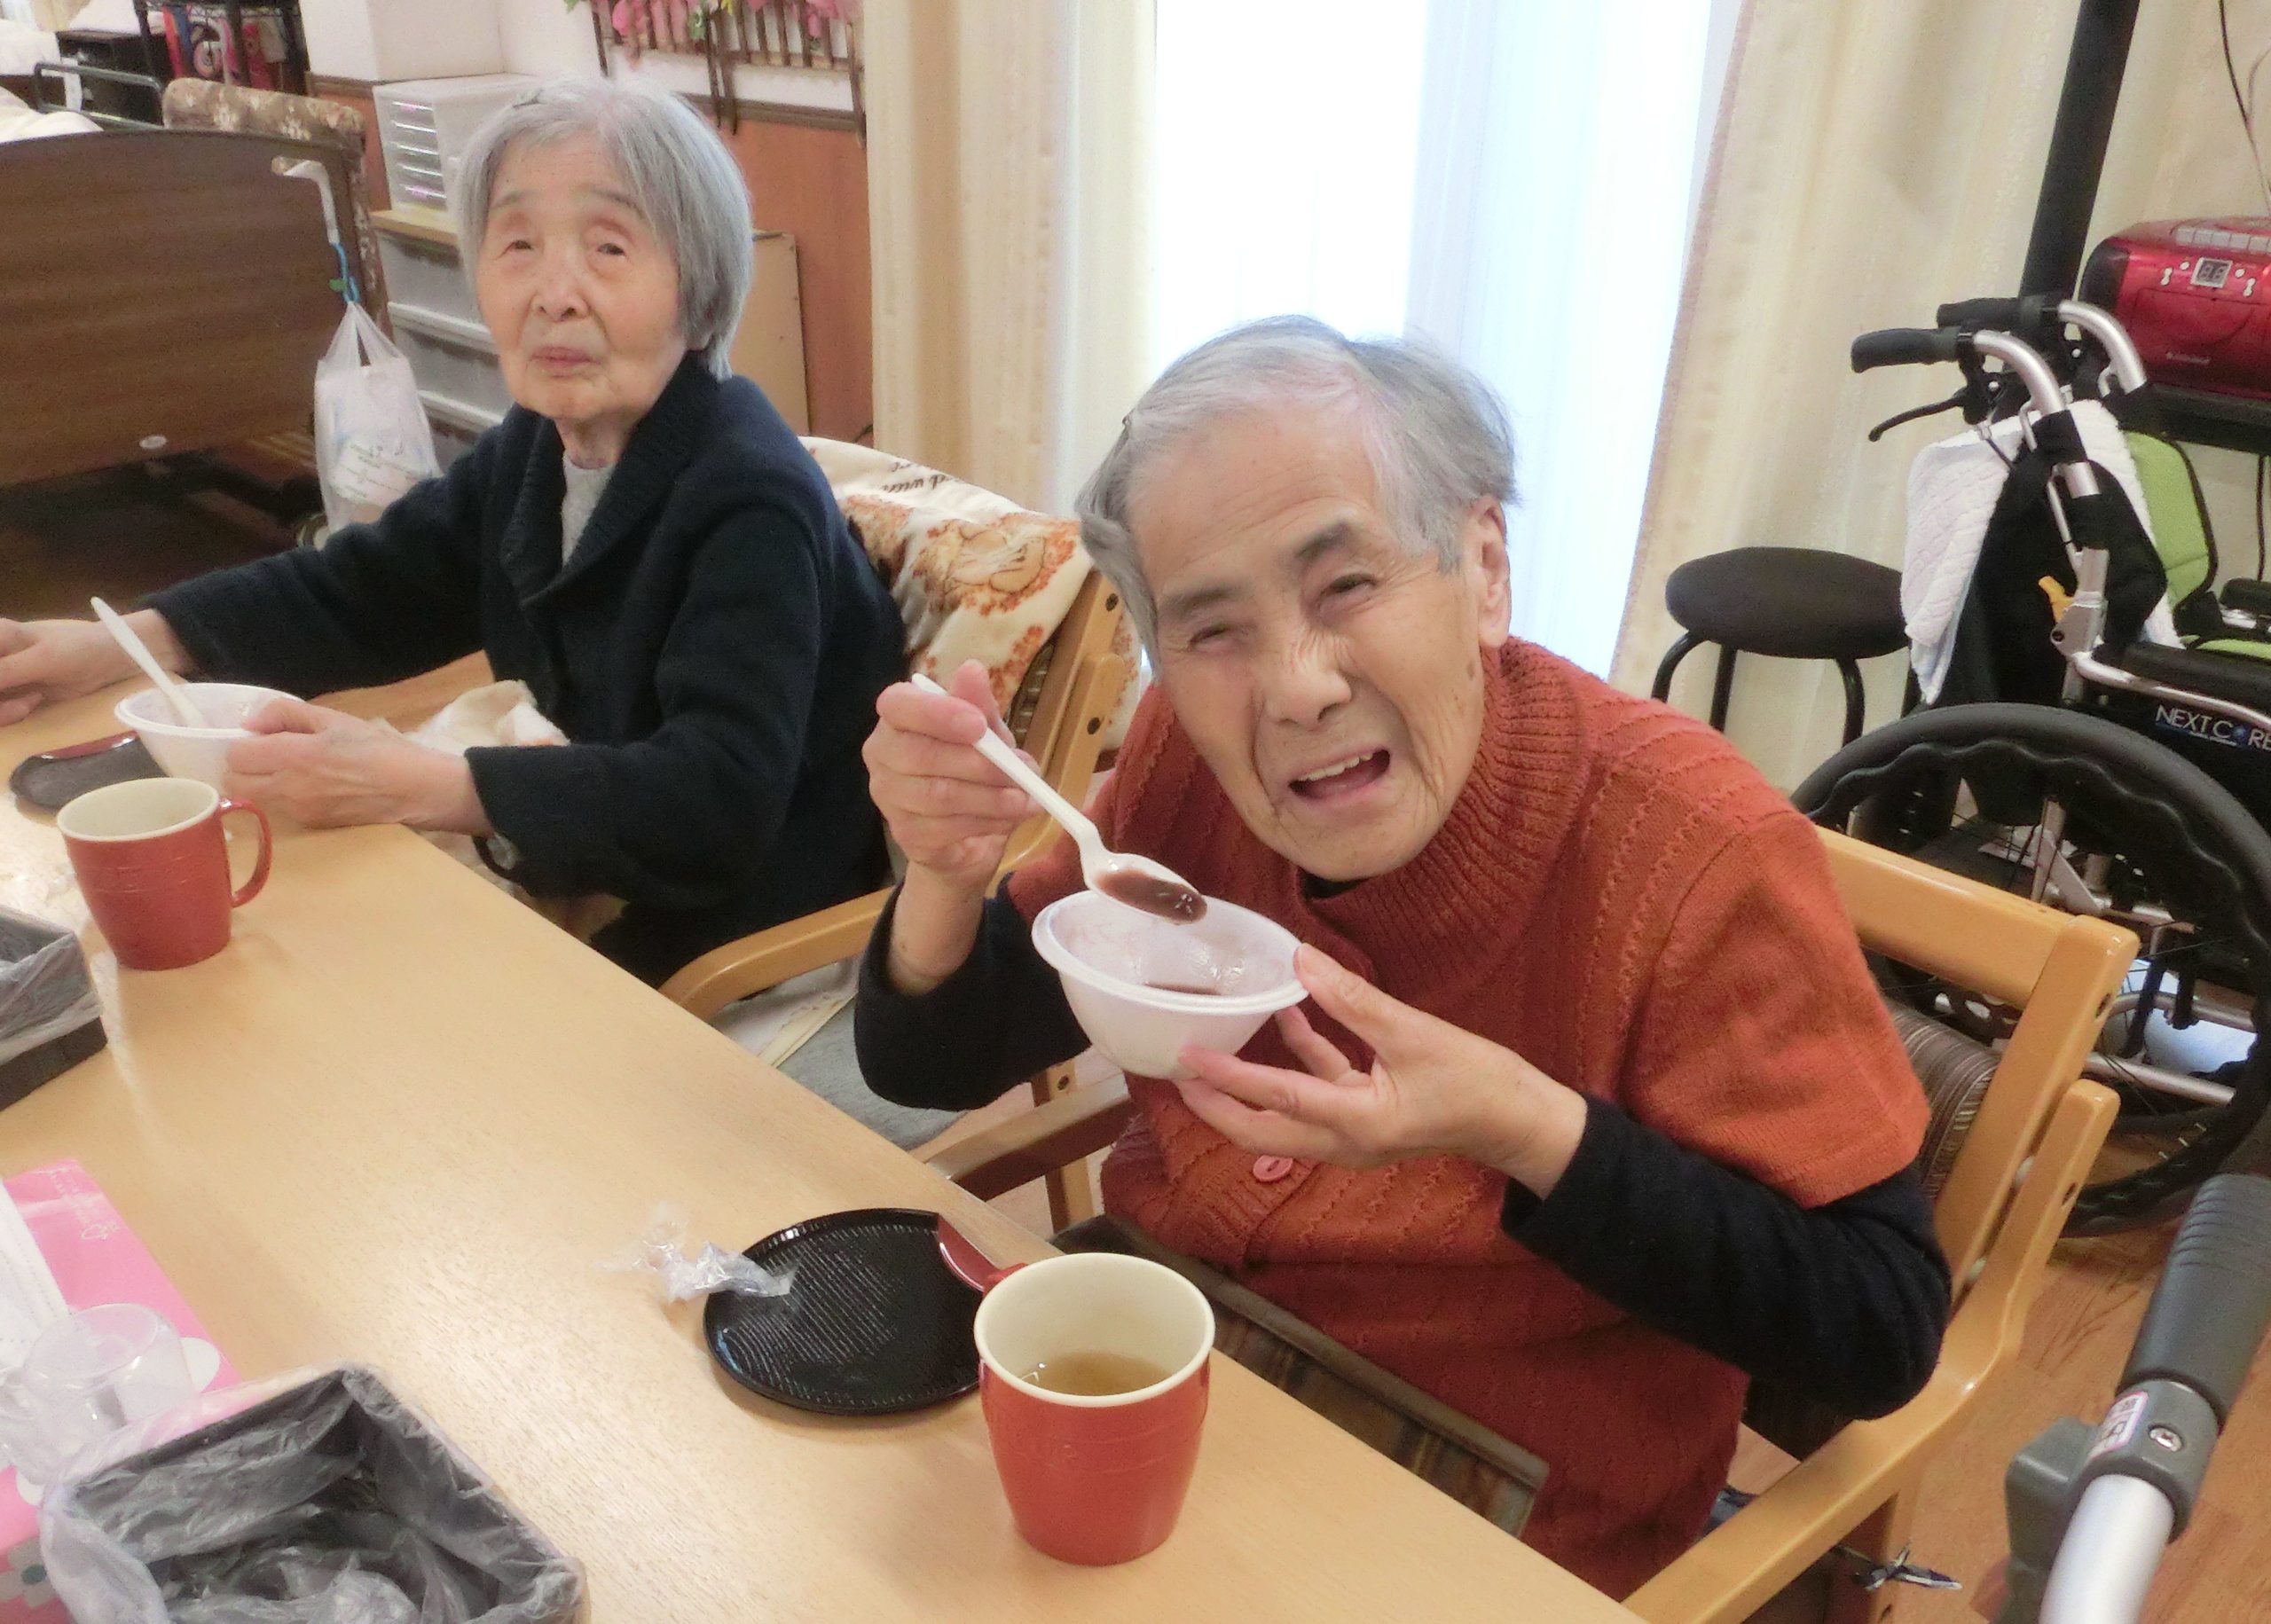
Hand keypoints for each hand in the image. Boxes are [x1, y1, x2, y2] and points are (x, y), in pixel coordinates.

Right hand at [0, 611, 185, 726]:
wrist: (110, 660)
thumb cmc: (80, 647)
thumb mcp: (42, 659)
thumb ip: (3, 672)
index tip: (5, 691)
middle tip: (21, 705)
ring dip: (1, 712)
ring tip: (31, 701)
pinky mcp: (9, 696)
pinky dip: (8, 715)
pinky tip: (32, 704)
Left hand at [223, 697, 489, 833]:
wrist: (415, 789)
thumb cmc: (379, 748)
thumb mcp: (335, 719)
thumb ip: (286, 714)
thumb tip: (250, 723)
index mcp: (293, 756)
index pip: (235, 756)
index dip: (242, 744)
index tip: (260, 739)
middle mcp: (288, 788)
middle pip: (234, 783)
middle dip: (243, 768)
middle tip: (266, 757)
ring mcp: (298, 811)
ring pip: (254, 799)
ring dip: (260, 784)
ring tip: (291, 771)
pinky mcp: (311, 825)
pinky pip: (280, 809)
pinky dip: (284, 797)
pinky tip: (313, 787)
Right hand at [864, 659, 1034, 890]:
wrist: (969, 833)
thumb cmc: (972, 769)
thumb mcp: (986, 734)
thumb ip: (979, 705)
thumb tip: (972, 669)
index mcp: (897, 718)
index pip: (897, 705)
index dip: (936, 714)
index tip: (978, 725)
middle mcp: (882, 754)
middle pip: (921, 755)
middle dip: (979, 764)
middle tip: (1021, 771)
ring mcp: (888, 798)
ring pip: (939, 795)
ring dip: (991, 798)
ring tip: (1025, 799)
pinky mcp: (905, 834)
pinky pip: (946, 828)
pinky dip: (986, 822)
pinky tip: (1008, 818)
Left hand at [1175, 946, 1589, 1195]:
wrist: (1519, 1121)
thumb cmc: (1476, 1082)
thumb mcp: (1413, 1033)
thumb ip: (1353, 999)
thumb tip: (1301, 960)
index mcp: (1354, 1124)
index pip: (1276, 1098)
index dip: (1227, 1076)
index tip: (1186, 1057)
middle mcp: (1343, 1141)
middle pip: (1260, 1129)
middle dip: (1215, 1103)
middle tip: (1176, 1071)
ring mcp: (1352, 1136)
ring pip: (1282, 1116)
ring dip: (1247, 1087)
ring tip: (1210, 1052)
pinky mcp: (1365, 1120)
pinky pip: (1318, 1095)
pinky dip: (1298, 1063)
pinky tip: (1287, 1020)